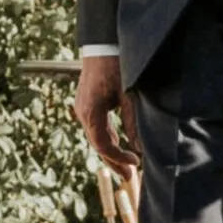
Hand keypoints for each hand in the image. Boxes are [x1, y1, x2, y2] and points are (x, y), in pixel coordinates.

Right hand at [74, 56, 139, 173]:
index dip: (119, 158)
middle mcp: (83, 112)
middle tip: (130, 178)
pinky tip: (120, 146)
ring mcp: (83, 108)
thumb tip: (140, 147)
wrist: (102, 44)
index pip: (103, 145)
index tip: (135, 165)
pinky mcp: (87, 104)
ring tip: (127, 166)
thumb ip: (133, 122)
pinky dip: (108, 139)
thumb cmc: (117, 67)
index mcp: (91, 112)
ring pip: (97, 137)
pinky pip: (97, 127)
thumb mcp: (129, 95)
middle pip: (98, 144)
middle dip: (114, 161)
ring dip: (111, 152)